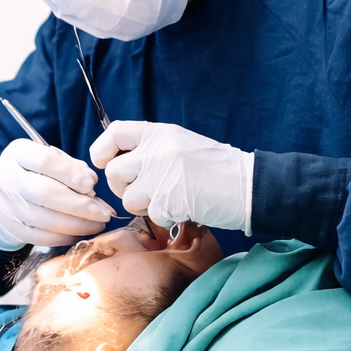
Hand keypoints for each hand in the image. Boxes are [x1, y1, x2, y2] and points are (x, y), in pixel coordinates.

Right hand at [0, 139, 114, 251]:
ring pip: (45, 219)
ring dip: (77, 225)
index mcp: (18, 153)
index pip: (45, 160)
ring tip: (97, 225)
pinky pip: (39, 237)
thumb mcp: (47, 161)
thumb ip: (70, 166)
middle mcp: (6, 178)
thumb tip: (91, 181)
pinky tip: (78, 234)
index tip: (91, 185)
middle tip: (103, 212)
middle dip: (80, 205)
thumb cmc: (30, 175)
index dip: (70, 173)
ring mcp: (5, 205)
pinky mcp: (9, 228)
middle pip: (45, 193)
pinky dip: (63, 237)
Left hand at [90, 121, 253, 231]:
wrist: (248, 185)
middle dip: (122, 186)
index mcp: (160, 133)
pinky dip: (165, 218)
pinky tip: (182, 210)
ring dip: (143, 205)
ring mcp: (162, 176)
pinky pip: (151, 216)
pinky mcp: (168, 200)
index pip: (114, 132)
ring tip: (168, 200)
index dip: (102, 150)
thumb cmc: (217, 168)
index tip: (104, 162)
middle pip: (114, 171)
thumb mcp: (181, 145)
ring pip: (127, 197)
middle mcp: (157, 151)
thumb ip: (153, 149)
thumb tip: (122, 161)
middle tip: (143, 192)